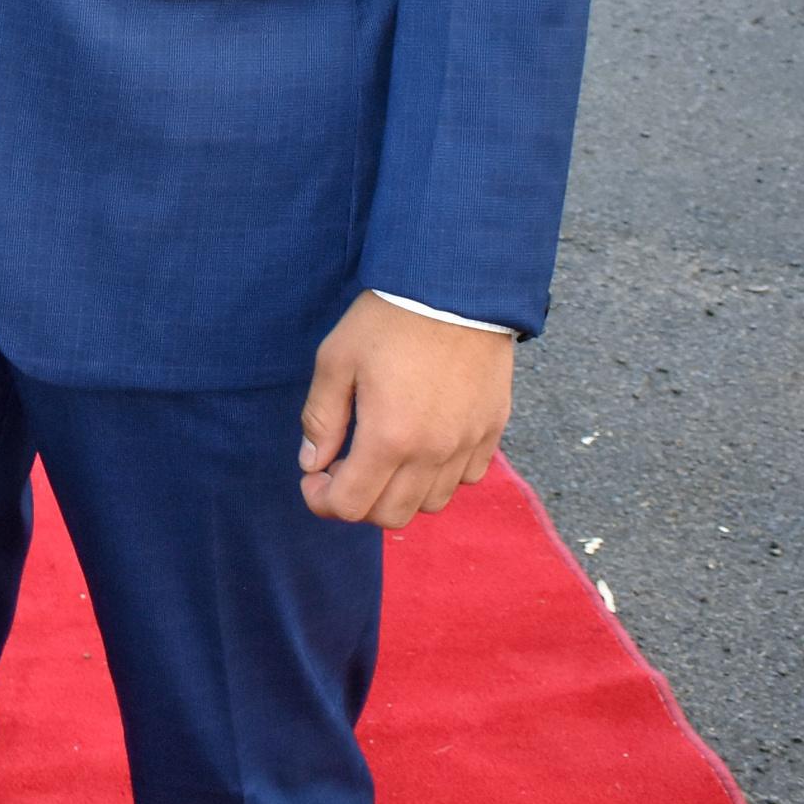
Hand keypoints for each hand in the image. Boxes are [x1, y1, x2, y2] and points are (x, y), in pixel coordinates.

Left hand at [298, 292, 511, 528]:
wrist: (457, 287)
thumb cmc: (389, 319)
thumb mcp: (336, 360)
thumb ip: (321, 419)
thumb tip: (311, 463)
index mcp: (389, 438)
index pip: (350, 506)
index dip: (322, 500)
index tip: (314, 477)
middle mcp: (433, 452)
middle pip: (391, 516)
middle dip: (358, 502)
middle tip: (344, 468)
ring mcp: (468, 444)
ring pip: (431, 503)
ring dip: (400, 493)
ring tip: (385, 457)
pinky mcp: (492, 430)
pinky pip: (466, 478)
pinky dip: (440, 476)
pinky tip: (424, 445)